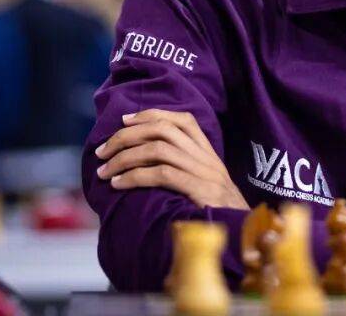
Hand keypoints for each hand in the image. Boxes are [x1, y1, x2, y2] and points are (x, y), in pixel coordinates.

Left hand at [95, 109, 247, 210]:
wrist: (243, 232)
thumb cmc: (219, 211)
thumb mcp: (207, 183)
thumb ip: (186, 169)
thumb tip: (145, 161)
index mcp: (209, 152)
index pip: (182, 120)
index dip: (151, 114)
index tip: (125, 120)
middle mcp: (206, 157)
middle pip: (163, 129)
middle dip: (127, 136)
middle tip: (103, 150)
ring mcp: (203, 171)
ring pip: (158, 148)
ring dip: (124, 157)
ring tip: (104, 171)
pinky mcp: (198, 189)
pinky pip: (160, 174)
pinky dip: (134, 176)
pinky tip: (118, 185)